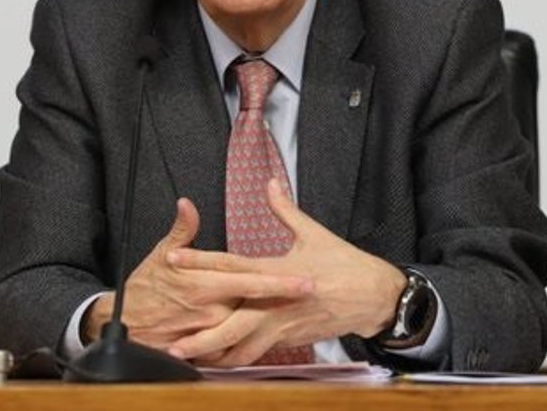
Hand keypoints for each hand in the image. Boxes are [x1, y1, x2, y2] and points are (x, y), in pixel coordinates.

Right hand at [82, 197, 313, 351]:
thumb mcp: (161, 253)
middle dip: (288, 303)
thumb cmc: (145, 288)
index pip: (251, 282)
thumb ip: (182, 230)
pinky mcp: (205, 348)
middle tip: (319, 296)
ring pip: (250, 330)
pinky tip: (273, 337)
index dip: (282, 282)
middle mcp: (210, 310)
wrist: (124, 324)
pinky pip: (234, 350)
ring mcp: (209, 332)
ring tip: (305, 317)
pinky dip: (253, 344)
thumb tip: (187, 204)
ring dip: (276, 324)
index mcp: (205, 284)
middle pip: (259, 308)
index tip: (308, 280)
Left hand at [164, 180, 406, 365]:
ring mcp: (283, 326)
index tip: (172, 259)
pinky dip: (235, 359)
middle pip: (230, 322)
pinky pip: (258, 353)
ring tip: (188, 359)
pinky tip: (217, 362)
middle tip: (172, 341)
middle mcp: (277, 303)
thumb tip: (271, 184)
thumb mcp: (314, 233)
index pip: (230, 266)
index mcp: (278, 272)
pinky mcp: (290, 340)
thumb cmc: (345, 265)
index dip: (199, 263)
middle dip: (200, 334)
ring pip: (243, 347)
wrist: (375, 298)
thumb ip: (285, 210)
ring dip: (214, 354)